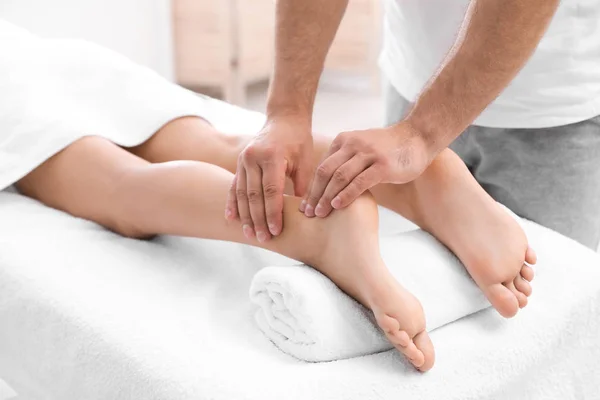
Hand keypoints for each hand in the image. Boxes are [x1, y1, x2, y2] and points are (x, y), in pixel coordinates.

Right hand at [225, 115, 312, 241]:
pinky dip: (233, 203)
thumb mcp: (305, 161)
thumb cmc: (299, 141)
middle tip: (264, 239)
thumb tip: (305, 214)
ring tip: (250, 234)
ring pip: (243, 193)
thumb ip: (303, 186)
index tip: (276, 231)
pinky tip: (231, 218)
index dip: (273, 213)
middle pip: (254, 195)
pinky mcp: (239, 163)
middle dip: (259, 219)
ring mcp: (244, 160)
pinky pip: (234, 186)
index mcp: (272, 157)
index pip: (271, 191)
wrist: (284, 119)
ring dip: (246, 216)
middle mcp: (254, 158)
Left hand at [300, 122, 431, 217]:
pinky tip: (337, 206)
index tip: (304, 206)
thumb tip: (327, 183)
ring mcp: (368, 154)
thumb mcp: (362, 148)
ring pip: (339, 177)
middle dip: (314, 194)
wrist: (418, 137)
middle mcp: (353, 145)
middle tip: (307, 213)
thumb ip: (345, 160)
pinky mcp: (382, 165)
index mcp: (344, 141)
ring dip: (326, 197)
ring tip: (319, 213)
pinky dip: (346, 195)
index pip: (321, 167)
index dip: (311, 188)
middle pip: (325, 172)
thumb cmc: (388, 148)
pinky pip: (359, 182)